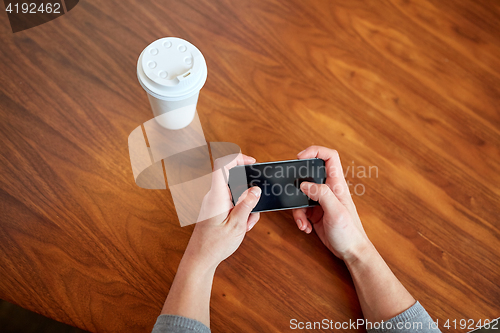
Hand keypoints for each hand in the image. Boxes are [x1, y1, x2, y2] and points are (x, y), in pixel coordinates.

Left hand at [185, 153, 261, 269]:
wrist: (200, 259)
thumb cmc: (214, 245)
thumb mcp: (237, 225)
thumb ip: (247, 205)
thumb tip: (255, 189)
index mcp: (216, 195)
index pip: (222, 165)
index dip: (237, 157)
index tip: (252, 162)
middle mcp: (213, 195)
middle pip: (233, 179)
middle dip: (248, 192)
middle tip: (253, 208)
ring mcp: (214, 202)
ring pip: (236, 194)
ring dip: (246, 206)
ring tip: (246, 224)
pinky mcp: (216, 209)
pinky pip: (232, 203)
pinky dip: (241, 212)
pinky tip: (242, 227)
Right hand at [292, 146, 370, 262]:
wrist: (351, 252)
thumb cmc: (350, 232)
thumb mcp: (336, 211)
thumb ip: (321, 194)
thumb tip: (304, 184)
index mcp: (337, 185)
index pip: (329, 157)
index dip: (315, 151)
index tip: (300, 157)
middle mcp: (329, 190)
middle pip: (309, 175)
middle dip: (298, 184)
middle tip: (291, 191)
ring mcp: (321, 201)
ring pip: (301, 195)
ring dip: (297, 209)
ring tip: (302, 222)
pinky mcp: (315, 213)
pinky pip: (301, 210)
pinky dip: (300, 219)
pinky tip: (306, 228)